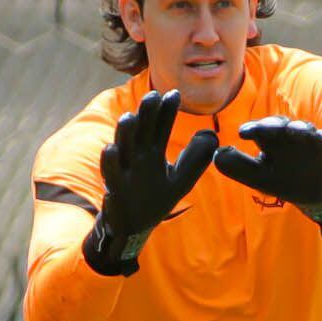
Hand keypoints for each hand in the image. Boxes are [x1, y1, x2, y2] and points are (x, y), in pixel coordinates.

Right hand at [81, 89, 218, 275]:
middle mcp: (136, 157)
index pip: (160, 127)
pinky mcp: (114, 189)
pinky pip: (110, 175)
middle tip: (153, 95)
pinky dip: (109, 164)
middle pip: (141, 131)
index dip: (167, 112)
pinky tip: (110, 150)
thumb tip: (212, 137)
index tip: (175, 94)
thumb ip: (195, 160)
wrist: (133, 226)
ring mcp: (124, 171)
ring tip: (129, 118)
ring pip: (122, 148)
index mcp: (152, 152)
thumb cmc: (154, 199)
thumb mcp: (180, 180)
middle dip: (145, 115)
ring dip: (124, 133)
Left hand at [213, 116, 321, 237]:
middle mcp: (287, 136)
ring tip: (295, 131)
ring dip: (299, 128)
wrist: (313, 194)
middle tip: (266, 128)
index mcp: (269, 141)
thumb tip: (217, 154)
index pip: (259, 130)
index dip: (252, 129)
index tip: (243, 133)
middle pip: (279, 124)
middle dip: (273, 125)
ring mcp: (307, 140)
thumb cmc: (282, 181)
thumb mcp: (258, 178)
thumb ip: (238, 168)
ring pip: (302, 128)